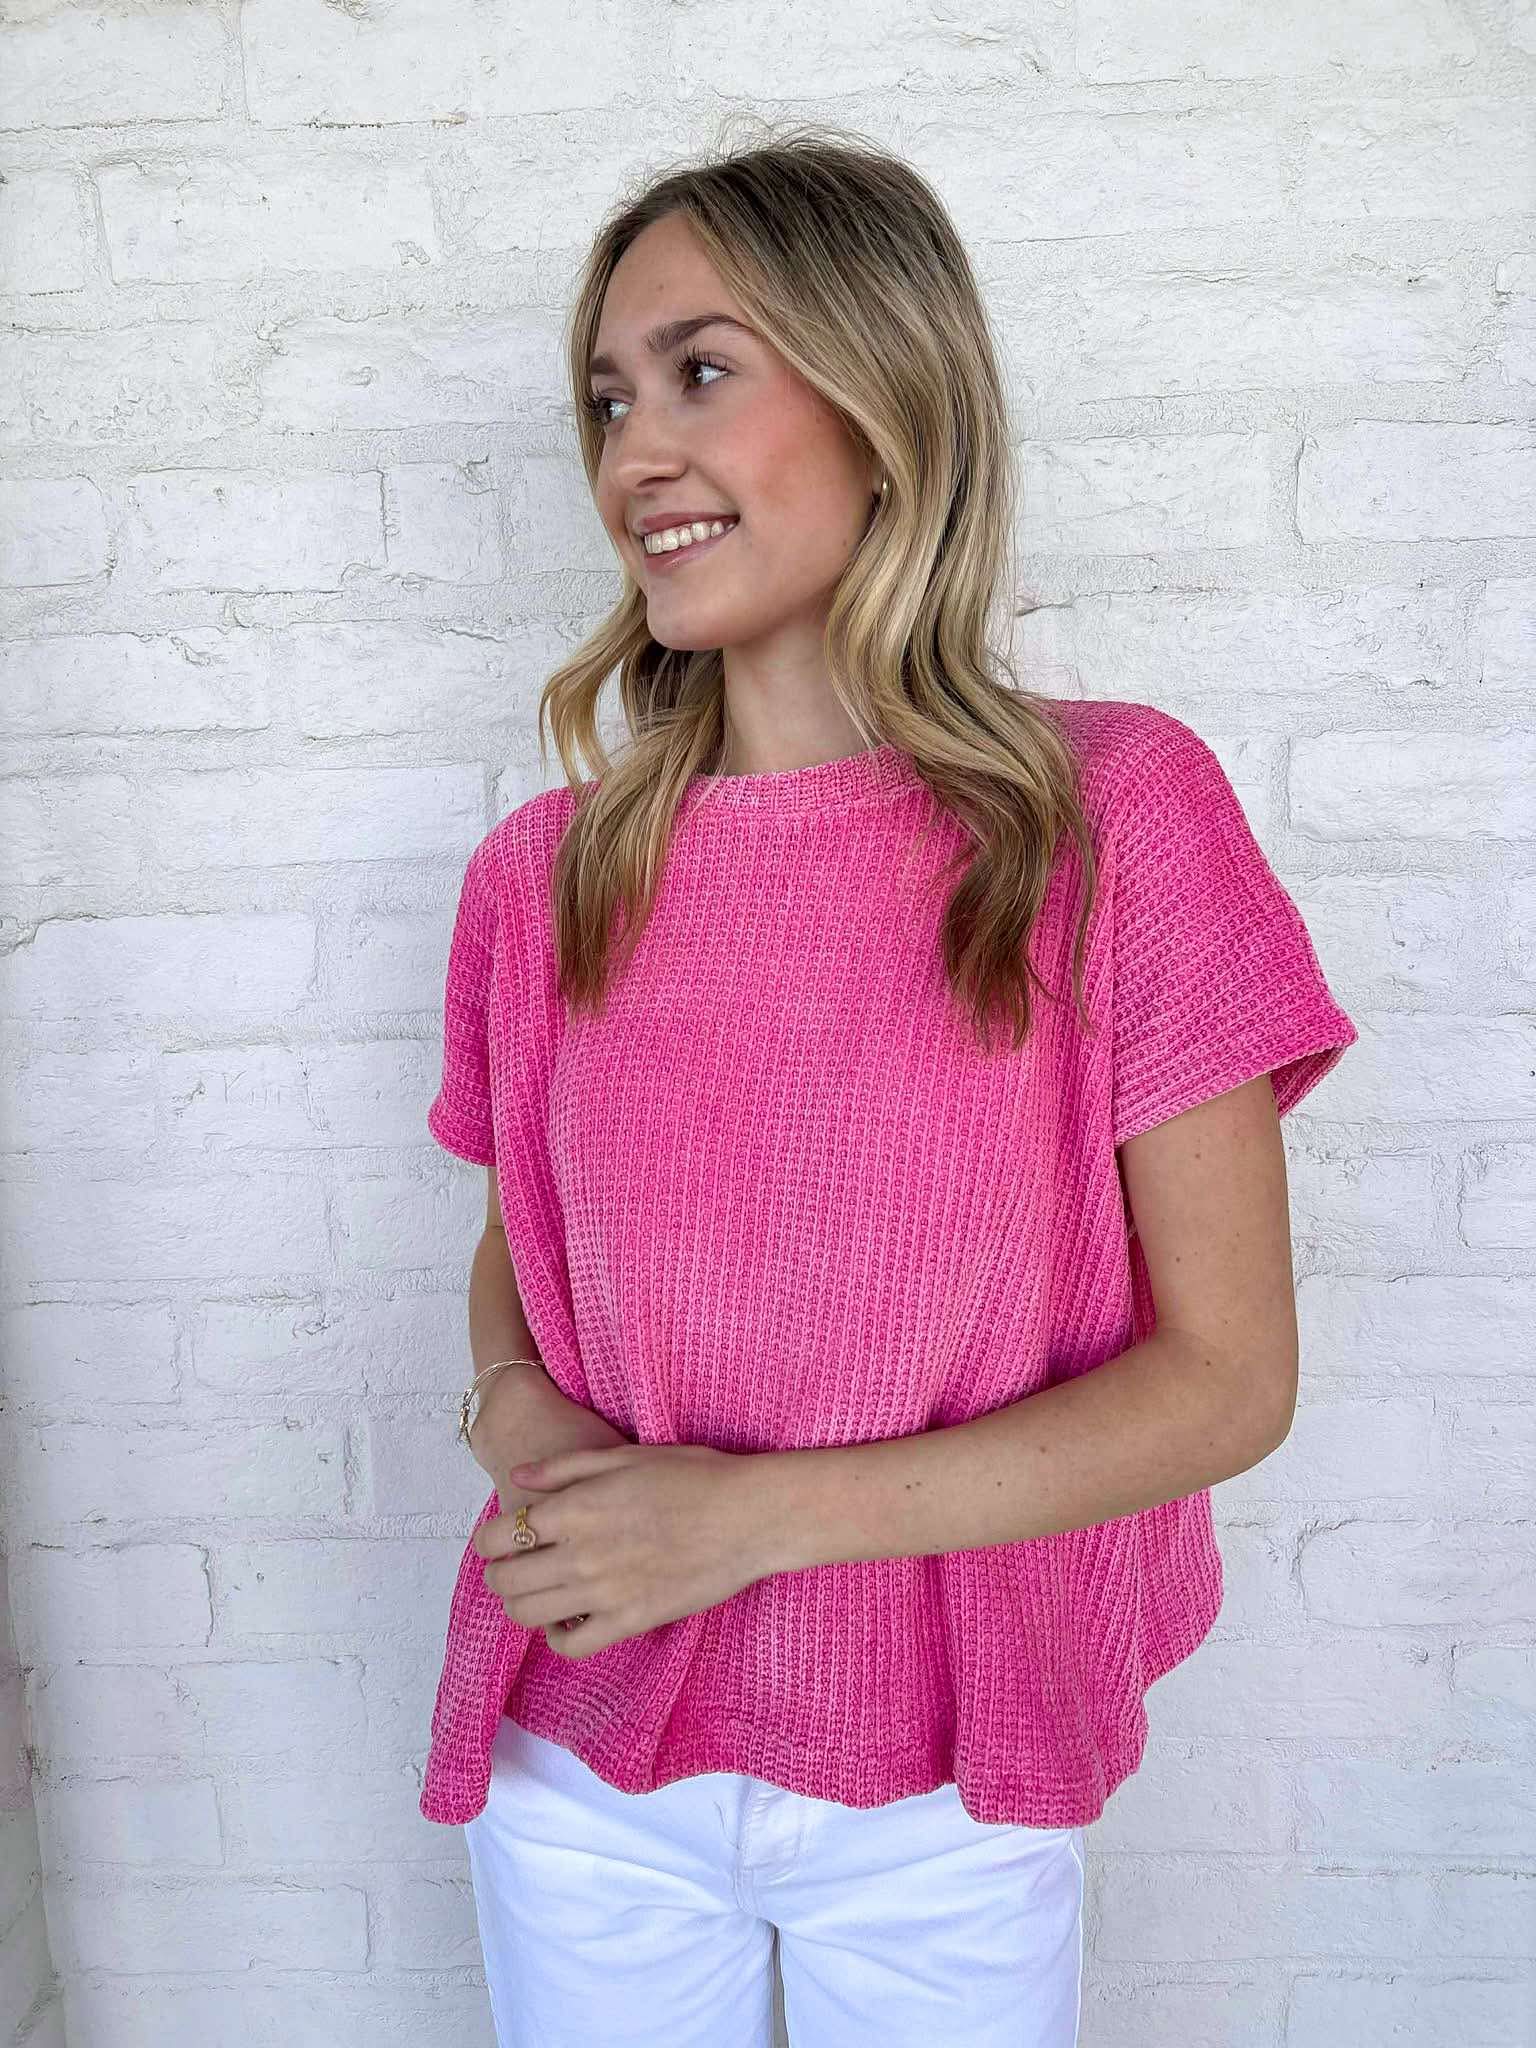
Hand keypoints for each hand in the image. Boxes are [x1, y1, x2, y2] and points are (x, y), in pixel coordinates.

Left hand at [472, 1442, 771, 1659]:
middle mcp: (580, 1554)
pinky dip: (557, 1637)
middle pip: (506, 1580)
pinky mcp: (630, 1621)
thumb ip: (565, 1467)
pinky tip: (565, 1620)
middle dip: (497, 1574)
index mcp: (575, 1508)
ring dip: (519, 1605)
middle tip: (509, 1567)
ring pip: (529, 1615)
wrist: (750, 1516)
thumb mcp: (625, 1456)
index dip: (486, 1540)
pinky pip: (572, 1645)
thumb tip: (519, 1478)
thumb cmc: (694, 1476)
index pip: (500, 1534)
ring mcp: (604, 1593)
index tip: (495, 1539)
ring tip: (532, 1593)